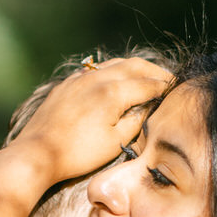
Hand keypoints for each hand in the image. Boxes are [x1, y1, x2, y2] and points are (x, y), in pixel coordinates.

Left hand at [5, 57, 172, 185]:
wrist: (38, 152)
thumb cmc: (78, 153)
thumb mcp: (114, 142)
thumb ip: (135, 122)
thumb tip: (148, 108)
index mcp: (113, 91)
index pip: (148, 84)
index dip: (166, 87)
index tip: (178, 89)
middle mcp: (98, 78)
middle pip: (134, 65)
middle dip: (154, 71)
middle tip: (168, 79)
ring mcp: (80, 78)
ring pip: (114, 63)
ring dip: (134, 68)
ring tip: (146, 75)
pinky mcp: (67, 84)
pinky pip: (96, 70)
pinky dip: (112, 71)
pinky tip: (115, 79)